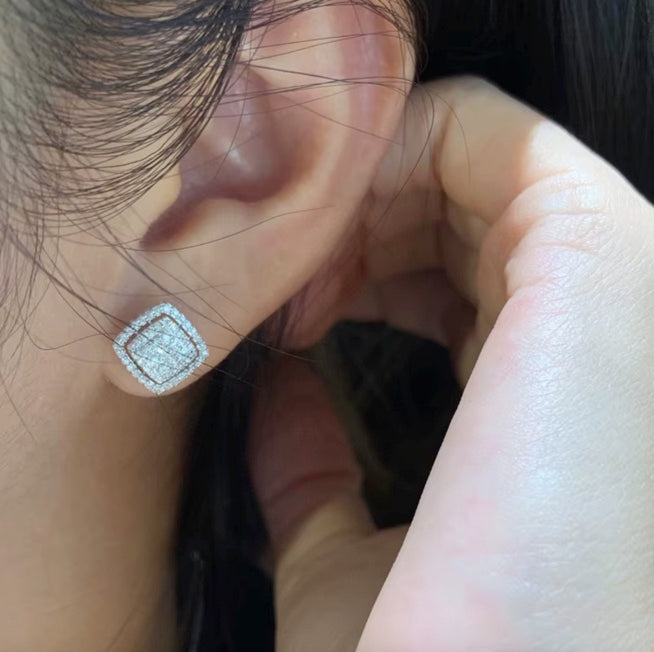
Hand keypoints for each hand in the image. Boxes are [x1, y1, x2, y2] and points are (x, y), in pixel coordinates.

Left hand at [249, 76, 653, 649]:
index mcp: (559, 394)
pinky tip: (326, 236)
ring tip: (300, 273)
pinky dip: (390, 156)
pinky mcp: (604, 251)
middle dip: (358, 228)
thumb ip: (318, 467)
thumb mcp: (351, 551)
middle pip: (461, 210)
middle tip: (285, 291)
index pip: (463, 277)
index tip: (290, 318)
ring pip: (472, 163)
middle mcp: (603, 326)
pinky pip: (486, 135)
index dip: (364, 274)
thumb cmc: (435, 646)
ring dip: (366, 198)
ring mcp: (617, 279)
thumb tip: (288, 393)